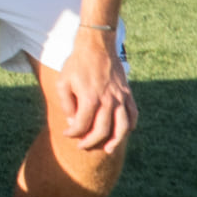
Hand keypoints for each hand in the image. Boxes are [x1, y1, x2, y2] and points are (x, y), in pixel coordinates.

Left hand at [56, 28, 135, 153]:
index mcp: (89, 98)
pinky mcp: (128, 94)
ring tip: (108, 150)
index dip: (73, 133)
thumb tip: (74, 123)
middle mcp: (108, 101)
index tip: (67, 134)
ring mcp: (120, 98)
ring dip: (116, 141)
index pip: (82, 125)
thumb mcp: (62, 82)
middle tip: (82, 146)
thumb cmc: (76, 64)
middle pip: (102, 130)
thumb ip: (66, 105)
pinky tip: (125, 132)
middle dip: (91, 142)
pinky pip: (133, 114)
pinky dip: (130, 126)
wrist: (96, 46)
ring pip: (122, 127)